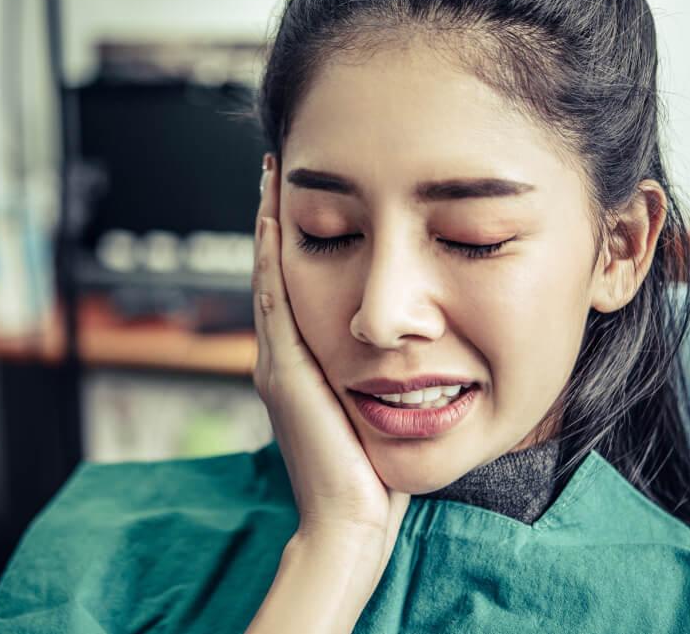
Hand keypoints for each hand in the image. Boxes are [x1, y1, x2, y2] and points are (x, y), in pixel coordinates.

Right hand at [252, 153, 409, 594]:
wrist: (351, 522)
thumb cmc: (372, 476)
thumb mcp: (377, 414)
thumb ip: (384, 381)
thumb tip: (420, 356)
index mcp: (304, 365)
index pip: (296, 286)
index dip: (295, 240)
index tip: (304, 195)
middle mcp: (283, 357)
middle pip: (275, 270)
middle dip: (275, 218)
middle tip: (276, 167)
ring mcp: (277, 362)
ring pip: (270, 274)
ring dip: (268, 223)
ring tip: (271, 175)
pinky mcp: (284, 369)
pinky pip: (275, 297)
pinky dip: (271, 255)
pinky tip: (274, 217)